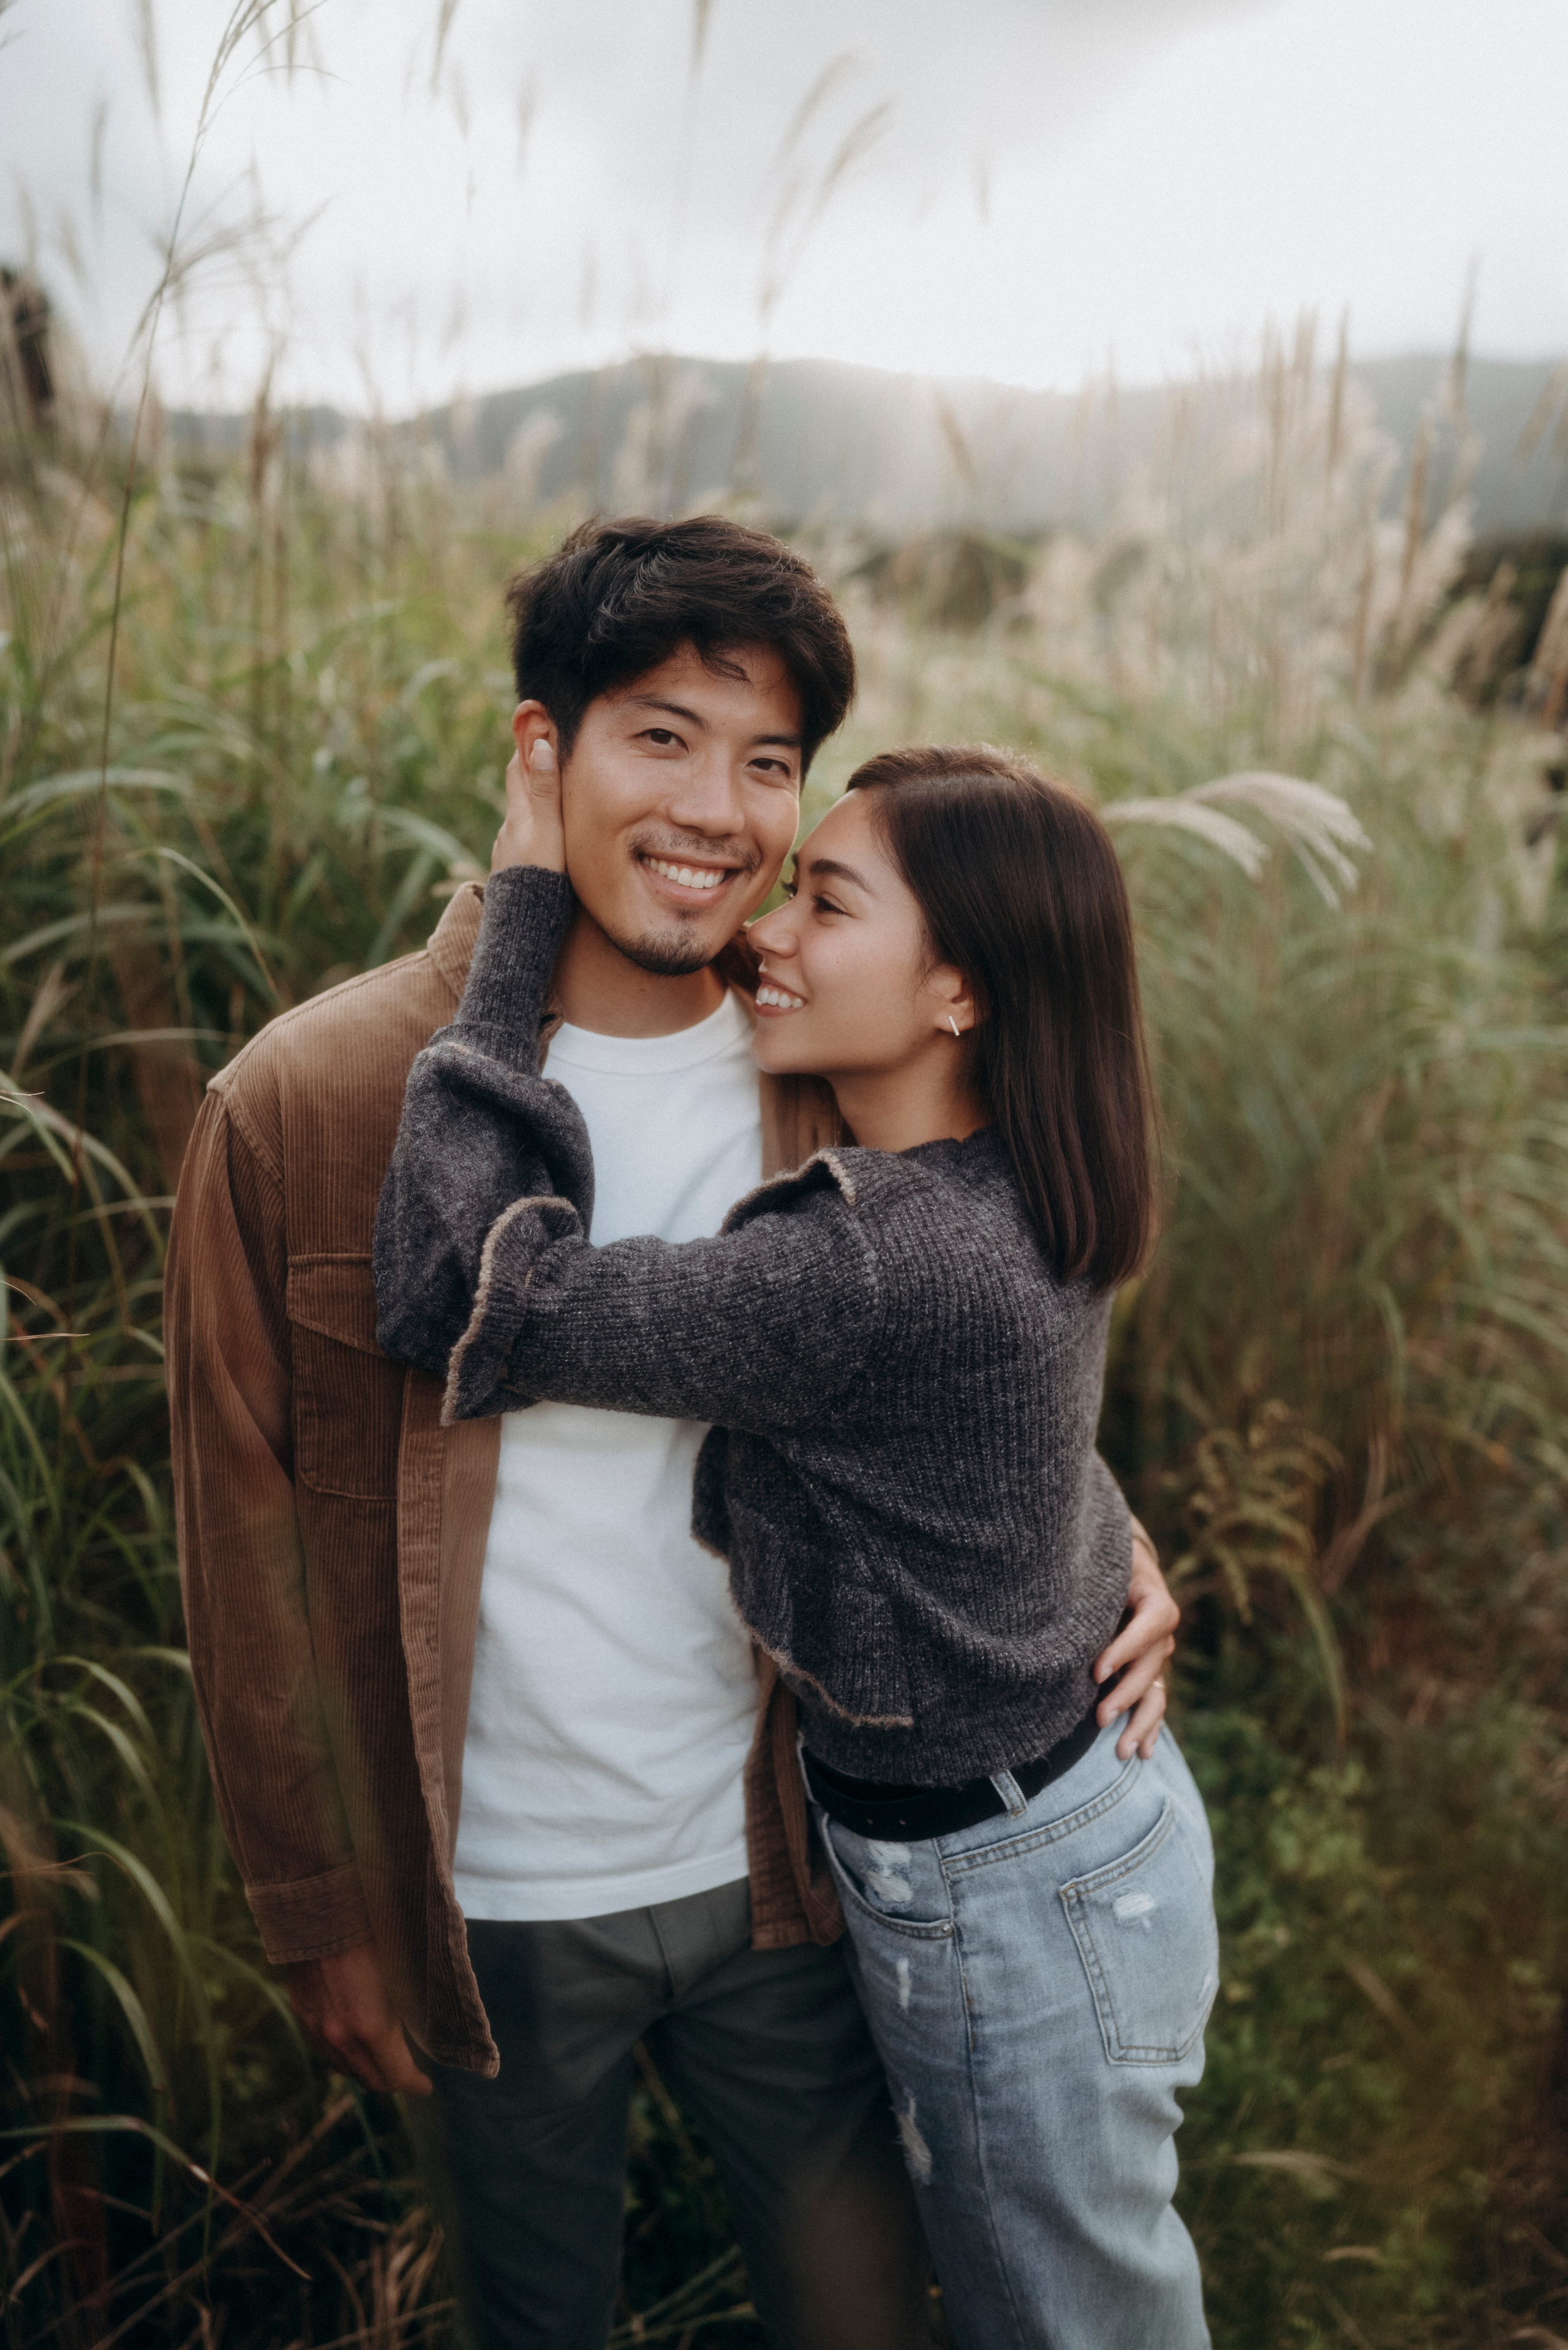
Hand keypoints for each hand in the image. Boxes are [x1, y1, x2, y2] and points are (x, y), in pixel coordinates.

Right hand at [284, 1940, 432, 2096]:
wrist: (322, 1908)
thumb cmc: (373, 1932)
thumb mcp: (404, 1970)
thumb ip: (413, 2005)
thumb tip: (431, 2022)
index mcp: (371, 2027)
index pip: (396, 2074)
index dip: (414, 2084)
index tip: (425, 2085)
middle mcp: (340, 2037)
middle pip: (369, 2079)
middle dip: (391, 2081)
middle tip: (406, 2074)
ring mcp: (316, 2028)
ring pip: (344, 2068)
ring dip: (365, 2068)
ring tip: (380, 2059)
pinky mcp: (301, 2015)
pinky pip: (324, 2050)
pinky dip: (342, 2054)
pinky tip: (351, 2042)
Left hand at [491, 736, 565, 874]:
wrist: (523, 923)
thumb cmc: (541, 875)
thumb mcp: (550, 829)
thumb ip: (545, 791)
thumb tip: (540, 747)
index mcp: (518, 814)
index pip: (516, 769)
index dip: (524, 748)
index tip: (534, 730)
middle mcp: (508, 829)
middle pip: (517, 792)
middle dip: (528, 774)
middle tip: (544, 757)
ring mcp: (506, 850)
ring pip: (520, 820)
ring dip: (532, 808)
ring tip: (551, 805)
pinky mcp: (509, 870)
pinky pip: (520, 843)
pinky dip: (531, 834)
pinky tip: (542, 845)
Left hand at [1093, 1523, 1177, 1762]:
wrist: (1119, 1566)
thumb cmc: (1104, 1565)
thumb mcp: (1103, 1566)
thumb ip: (1094, 1584)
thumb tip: (1057, 1599)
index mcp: (1154, 1600)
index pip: (1151, 1624)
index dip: (1126, 1649)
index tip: (1097, 1672)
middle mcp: (1160, 1632)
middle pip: (1151, 1666)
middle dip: (1126, 1694)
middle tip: (1099, 1717)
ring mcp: (1156, 1656)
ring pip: (1156, 1693)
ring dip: (1140, 1723)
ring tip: (1122, 1750)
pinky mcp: (1147, 1673)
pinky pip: (1153, 1703)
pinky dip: (1148, 1728)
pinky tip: (1142, 1752)